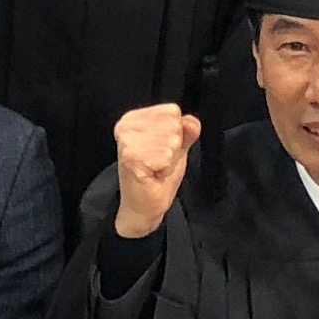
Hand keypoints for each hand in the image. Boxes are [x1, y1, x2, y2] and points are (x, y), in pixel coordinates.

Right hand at [108, 104, 197, 240]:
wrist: (144, 206)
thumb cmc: (156, 177)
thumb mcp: (177, 147)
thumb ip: (186, 130)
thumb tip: (191, 122)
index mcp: (134, 118)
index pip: (172, 111)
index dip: (176, 134)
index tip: (160, 150)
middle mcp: (127, 125)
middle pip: (173, 125)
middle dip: (173, 148)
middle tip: (158, 162)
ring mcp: (127, 140)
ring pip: (171, 141)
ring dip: (169, 160)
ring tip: (156, 168)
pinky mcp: (131, 156)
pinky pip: (166, 156)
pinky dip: (165, 169)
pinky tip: (153, 174)